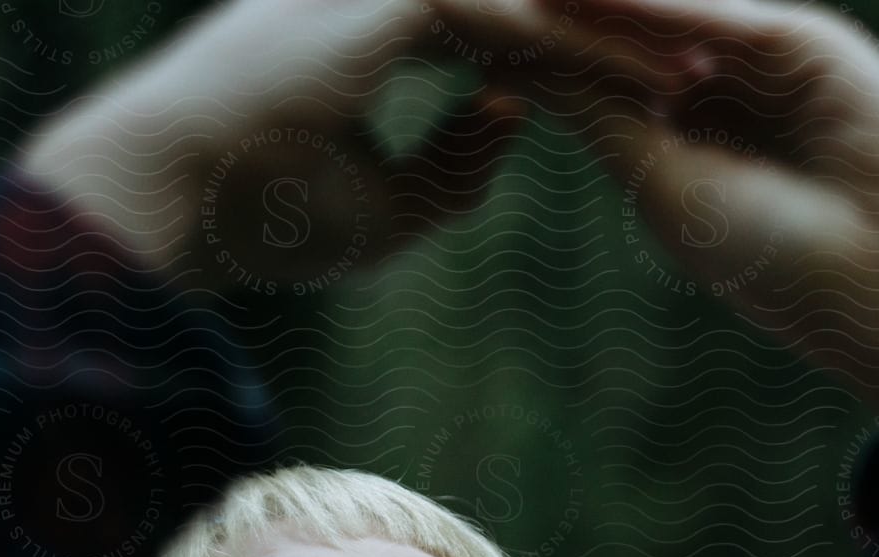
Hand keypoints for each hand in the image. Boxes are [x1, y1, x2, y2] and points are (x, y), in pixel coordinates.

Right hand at [17, 0, 691, 294]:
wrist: (169, 195)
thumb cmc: (260, 214)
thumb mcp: (384, 205)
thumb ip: (454, 164)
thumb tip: (518, 114)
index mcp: (376, 27)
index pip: (505, 33)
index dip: (582, 68)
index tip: (654, 105)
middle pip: (534, 6)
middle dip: (621, 39)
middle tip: (708, 73)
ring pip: (540, 6)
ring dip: (625, 41)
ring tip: (708, 76)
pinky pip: (523, 26)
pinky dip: (593, 55)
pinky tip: (660, 83)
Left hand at [520, 0, 878, 452]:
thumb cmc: (789, 267)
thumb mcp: (670, 190)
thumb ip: (607, 118)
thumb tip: (522, 63)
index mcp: (684, 139)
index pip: (592, 73)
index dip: (527, 46)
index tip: (444, 26)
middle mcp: (721, 89)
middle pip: (623, 26)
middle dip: (559, 6)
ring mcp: (767, 61)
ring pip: (669, 10)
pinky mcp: (812, 44)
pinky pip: (725, 16)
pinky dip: (664, 8)